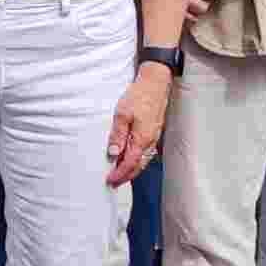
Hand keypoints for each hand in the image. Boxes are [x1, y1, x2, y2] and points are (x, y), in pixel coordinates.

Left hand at [104, 60, 175, 185]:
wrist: (155, 84)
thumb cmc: (139, 96)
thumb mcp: (122, 114)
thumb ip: (117, 135)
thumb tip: (112, 154)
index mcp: (142, 139)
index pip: (130, 164)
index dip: (119, 174)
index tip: (110, 180)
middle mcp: (150, 142)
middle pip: (138, 166)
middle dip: (126, 176)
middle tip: (113, 182)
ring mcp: (154, 138)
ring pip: (144, 161)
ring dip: (132, 170)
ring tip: (120, 174)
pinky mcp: (154, 133)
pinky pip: (147, 153)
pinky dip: (138, 161)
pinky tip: (131, 159)